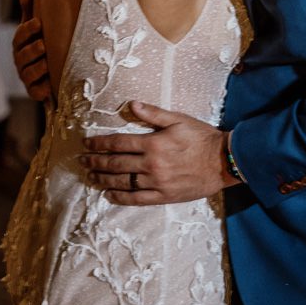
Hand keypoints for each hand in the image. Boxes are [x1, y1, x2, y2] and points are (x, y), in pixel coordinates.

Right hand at [13, 0, 51, 102]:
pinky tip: (49, 87)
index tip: (38, 23)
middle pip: (22, 55)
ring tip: (47, 64)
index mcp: (21, 44)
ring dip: (37, 69)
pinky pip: (36, 92)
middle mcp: (21, 60)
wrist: (49, 72)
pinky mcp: (36, 91)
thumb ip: (29, 8)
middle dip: (32, 50)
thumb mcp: (36, 25)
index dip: (27, 29)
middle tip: (43, 45)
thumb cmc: (40, 42)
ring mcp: (27, 77)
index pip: (20, 36)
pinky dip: (41, 90)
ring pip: (29, 74)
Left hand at [80, 101, 236, 204]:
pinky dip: (120, 197)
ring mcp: (156, 182)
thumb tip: (131, 105)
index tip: (86, 143)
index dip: (99, 143)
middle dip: (95, 161)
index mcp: (153, 143)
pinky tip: (109, 194)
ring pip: (122, 182)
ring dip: (103, 179)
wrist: (223, 161)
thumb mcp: (179, 120)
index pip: (118, 143)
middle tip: (82, 161)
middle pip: (115, 163)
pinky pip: (136, 199)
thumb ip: (153, 114)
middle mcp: (151, 164)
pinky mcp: (163, 196)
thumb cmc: (203, 137)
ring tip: (91, 176)